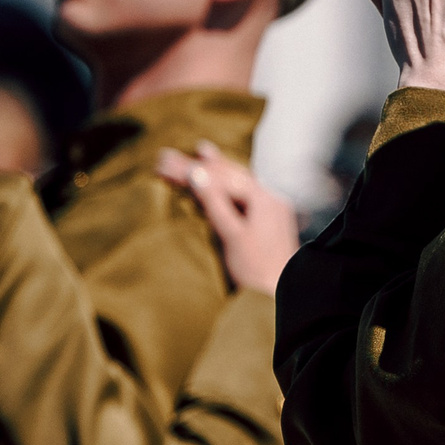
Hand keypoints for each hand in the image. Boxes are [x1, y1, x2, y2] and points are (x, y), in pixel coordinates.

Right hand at [158, 141, 297, 293]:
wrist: (281, 294)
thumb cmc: (255, 269)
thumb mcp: (232, 235)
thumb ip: (215, 203)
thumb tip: (197, 172)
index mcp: (262, 198)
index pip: (219, 177)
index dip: (189, 169)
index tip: (162, 162)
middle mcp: (269, 197)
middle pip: (229, 175)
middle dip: (200, 164)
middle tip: (167, 156)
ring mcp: (270, 207)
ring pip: (238, 180)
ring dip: (217, 167)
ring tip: (202, 149)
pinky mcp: (268, 219)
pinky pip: (244, 193)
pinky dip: (228, 183)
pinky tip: (223, 178)